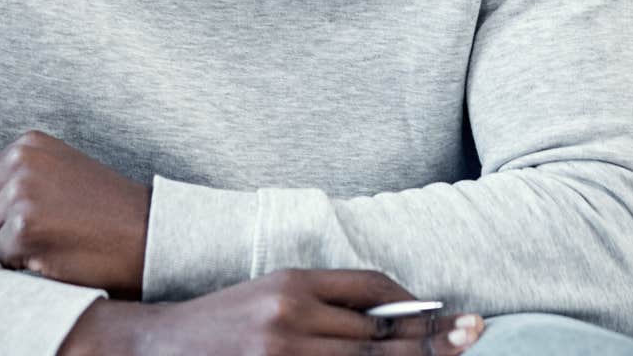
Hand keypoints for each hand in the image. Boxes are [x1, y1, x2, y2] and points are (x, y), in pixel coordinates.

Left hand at [0, 130, 150, 296]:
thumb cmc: (104, 214)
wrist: (148, 234)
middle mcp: (20, 162)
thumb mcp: (57, 179)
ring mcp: (20, 195)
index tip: (11, 237)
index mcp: (26, 145)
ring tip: (29, 262)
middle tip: (17, 257)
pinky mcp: (23, 231)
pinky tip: (38, 268)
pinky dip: (6, 273)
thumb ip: (10, 184)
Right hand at [57, 269, 484, 355]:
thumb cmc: (225, 319)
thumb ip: (332, 297)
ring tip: (452, 354)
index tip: (449, 313)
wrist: (158, 348)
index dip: (415, 305)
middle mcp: (289, 319)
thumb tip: (405, 308)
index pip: (372, 290)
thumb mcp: (276, 291)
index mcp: (292, 283)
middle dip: (431, 340)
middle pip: (378, 335)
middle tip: (474, 333)